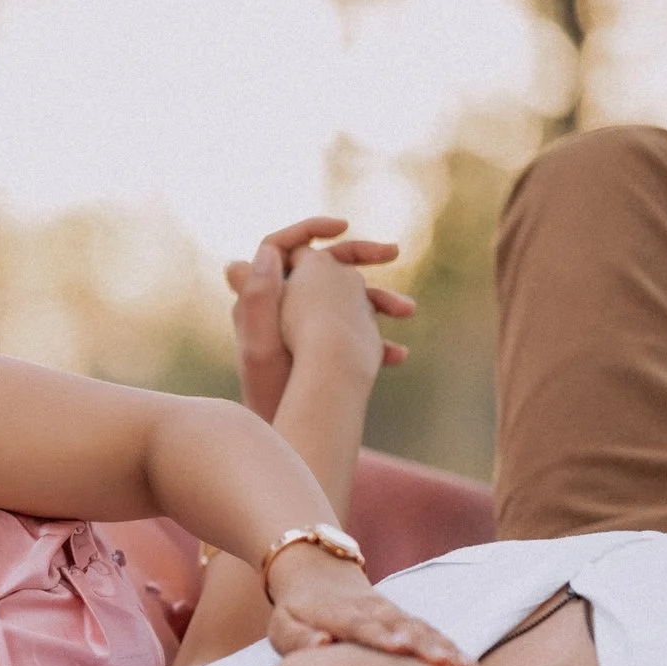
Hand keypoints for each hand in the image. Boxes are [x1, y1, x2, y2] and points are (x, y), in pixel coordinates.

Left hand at [224, 218, 415, 418]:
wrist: (285, 438)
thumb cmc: (270, 398)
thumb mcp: (262, 347)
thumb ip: (258, 296)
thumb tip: (267, 251)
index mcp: (258, 301)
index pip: (278, 246)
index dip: (309, 230)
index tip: (343, 227)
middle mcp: (278, 310)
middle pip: (318, 267)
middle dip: (358, 257)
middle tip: (394, 252)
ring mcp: (301, 330)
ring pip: (341, 301)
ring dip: (377, 301)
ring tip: (408, 311)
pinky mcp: (320, 353)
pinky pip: (349, 334)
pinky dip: (374, 340)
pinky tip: (398, 355)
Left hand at [266, 546, 468, 665]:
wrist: (317, 573)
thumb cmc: (298, 610)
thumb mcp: (284, 624)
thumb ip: (299, 638)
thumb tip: (322, 645)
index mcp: (338, 612)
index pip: (360, 623)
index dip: (379, 635)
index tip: (397, 648)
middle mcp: (371, 609)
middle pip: (400, 626)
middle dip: (422, 644)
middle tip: (443, 664)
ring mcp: (392, 612)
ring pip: (420, 628)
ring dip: (442, 647)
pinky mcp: (406, 619)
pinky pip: (430, 632)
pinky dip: (450, 647)